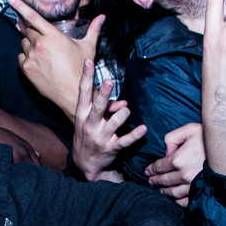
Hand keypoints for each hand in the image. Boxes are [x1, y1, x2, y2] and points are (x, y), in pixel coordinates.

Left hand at [10, 0, 101, 114]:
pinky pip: (21, 57)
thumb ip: (93, 30)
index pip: (32, 16)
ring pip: (24, 43)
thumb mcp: (88, 47)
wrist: (73, 94)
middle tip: (47, 42)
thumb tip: (102, 17)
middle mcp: (40, 45)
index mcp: (53, 36)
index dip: (19, 5)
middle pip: (29, 30)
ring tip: (44, 54)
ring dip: (31, 45)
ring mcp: (32, 57)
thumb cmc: (81, 70)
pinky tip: (39, 63)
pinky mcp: (26, 69)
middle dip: (36, 33)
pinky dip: (27, 58)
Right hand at [71, 59, 146, 179]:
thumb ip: (106, 107)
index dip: (86, 76)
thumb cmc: (88, 134)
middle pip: (98, 106)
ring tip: (126, 112)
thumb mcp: (89, 120)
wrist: (85, 163)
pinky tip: (143, 129)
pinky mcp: (111, 148)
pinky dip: (135, 135)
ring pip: (116, 121)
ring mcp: (101, 137)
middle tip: (109, 81)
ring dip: (124, 113)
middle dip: (104, 94)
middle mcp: (90, 124)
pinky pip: (125, 140)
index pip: (83, 92)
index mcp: (82, 114)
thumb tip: (124, 102)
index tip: (88, 61)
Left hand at [145, 121, 204, 206]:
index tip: (147, 171)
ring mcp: (192, 184)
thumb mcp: (189, 129)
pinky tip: (176, 199)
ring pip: (173, 192)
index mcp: (178, 159)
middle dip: (155, 180)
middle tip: (151, 181)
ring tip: (161, 190)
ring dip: (165, 191)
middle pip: (164, 180)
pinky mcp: (201, 190)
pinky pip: (187, 200)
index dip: (151, 169)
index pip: (160, 167)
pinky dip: (179, 201)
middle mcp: (183, 174)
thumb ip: (172, 138)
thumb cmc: (210, 136)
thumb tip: (167, 152)